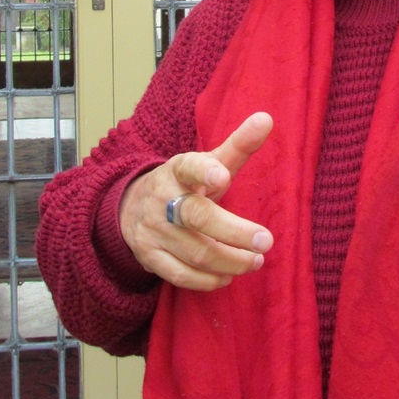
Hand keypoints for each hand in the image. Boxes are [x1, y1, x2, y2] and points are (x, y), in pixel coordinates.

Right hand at [118, 112, 274, 291]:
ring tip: (255, 261)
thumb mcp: (208, 163)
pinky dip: (207, 280)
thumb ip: (238, 145)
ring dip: (229, 260)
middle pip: (197, 216)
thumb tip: (267, 118)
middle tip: (265, 242)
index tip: (222, 175)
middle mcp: (162, 199)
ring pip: (194, 250)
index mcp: (177, 170)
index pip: (189, 166)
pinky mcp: (149, 257)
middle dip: (233, 231)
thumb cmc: (185, 184)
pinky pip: (180, 274)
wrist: (131, 208)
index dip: (205, 170)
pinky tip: (227, 276)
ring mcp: (153, 230)